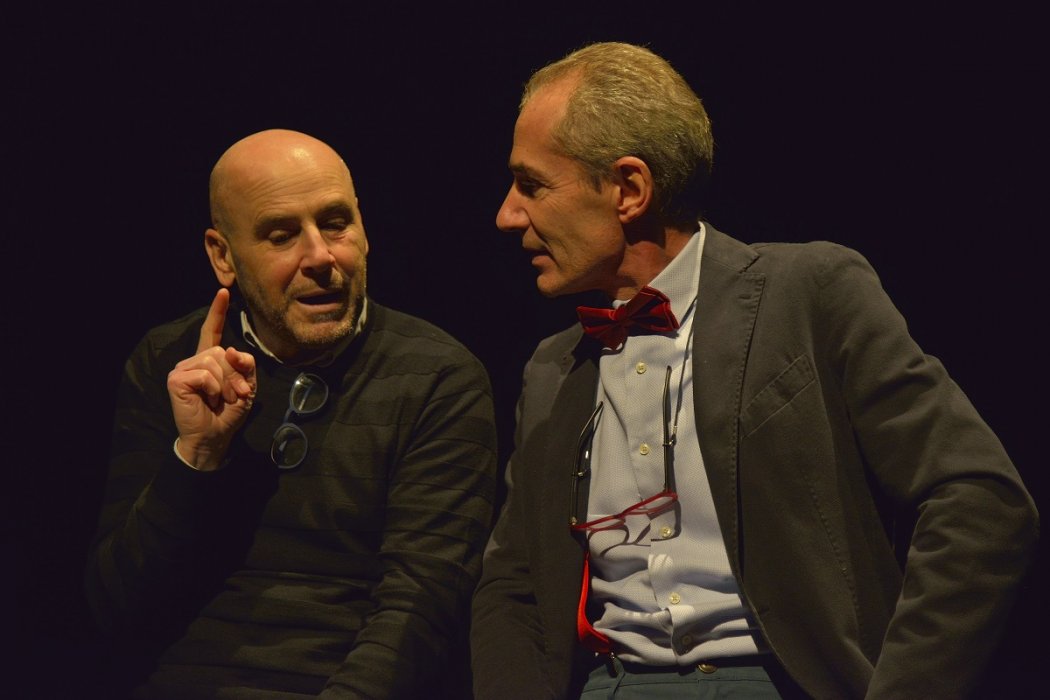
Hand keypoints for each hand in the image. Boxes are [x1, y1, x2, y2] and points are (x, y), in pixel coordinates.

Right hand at [167, 288, 256, 470]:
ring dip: (226, 384)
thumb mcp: (247, 386)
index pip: (213, 331)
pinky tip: (207, 399)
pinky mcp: (176, 378)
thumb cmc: (229, 413)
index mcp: (211, 360)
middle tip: (235, 395)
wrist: (215, 436)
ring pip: (215, 361)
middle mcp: (195, 360)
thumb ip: (245, 365)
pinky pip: (204, 374)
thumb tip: (233, 350)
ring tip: (221, 399)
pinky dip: (213, 388)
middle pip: (223, 352)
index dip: (217, 312)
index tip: (223, 291)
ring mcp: (184, 368)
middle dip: (236, 375)